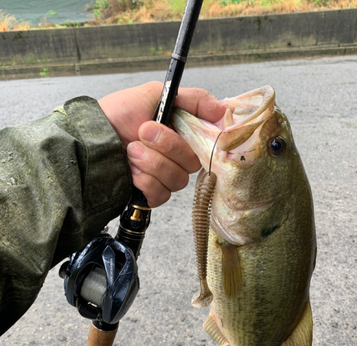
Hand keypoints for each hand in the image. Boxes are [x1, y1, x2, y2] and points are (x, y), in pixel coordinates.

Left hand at [98, 82, 226, 206]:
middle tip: (142, 134)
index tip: (186, 130)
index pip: (208, 143)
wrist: (89, 139)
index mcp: (181, 133)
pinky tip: (132, 172)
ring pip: (177, 180)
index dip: (202, 140)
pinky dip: (145, 183)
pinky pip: (162, 195)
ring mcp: (164, 176)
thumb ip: (192, 99)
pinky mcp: (151, 194)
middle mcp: (176, 156)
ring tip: (131, 151)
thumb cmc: (117, 114)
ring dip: (152, 164)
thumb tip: (223, 109)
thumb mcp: (154, 94)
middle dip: (166, 147)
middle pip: (192, 162)